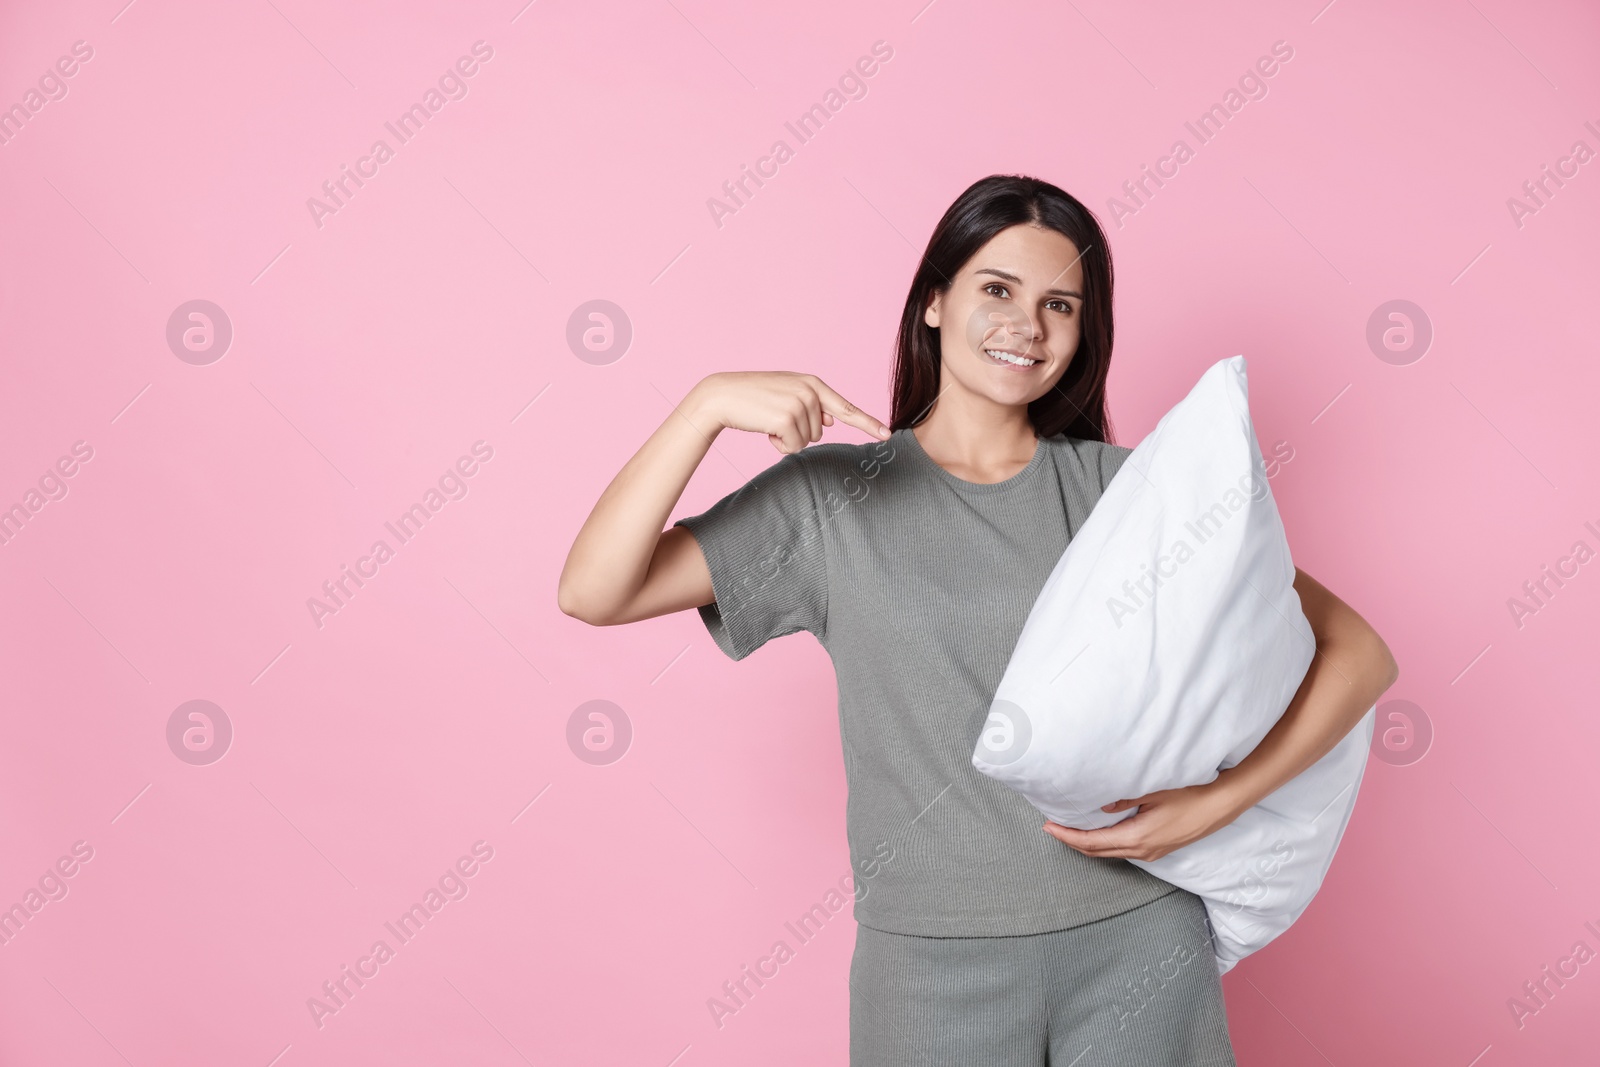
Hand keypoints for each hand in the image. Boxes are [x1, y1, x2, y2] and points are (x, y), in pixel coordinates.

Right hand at [686, 371, 891, 453]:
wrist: (722, 396)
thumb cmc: (753, 397)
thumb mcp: (786, 395)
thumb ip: (811, 406)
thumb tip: (830, 423)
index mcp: (813, 384)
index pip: (846, 407)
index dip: (868, 423)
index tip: (888, 435)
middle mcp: (810, 391)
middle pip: (819, 434)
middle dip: (797, 432)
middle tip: (774, 417)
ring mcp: (800, 404)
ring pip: (806, 442)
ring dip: (786, 439)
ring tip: (767, 421)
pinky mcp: (787, 418)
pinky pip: (793, 447)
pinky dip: (778, 445)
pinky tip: (764, 429)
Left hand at [1042, 781, 1243, 861]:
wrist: (1223, 804)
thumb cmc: (1191, 794)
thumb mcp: (1154, 791)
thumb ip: (1124, 799)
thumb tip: (1101, 806)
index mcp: (1137, 838)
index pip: (1092, 842)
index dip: (1067, 836)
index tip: (1048, 827)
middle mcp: (1143, 850)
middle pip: (1097, 852)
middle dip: (1072, 841)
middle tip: (1052, 828)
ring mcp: (1153, 852)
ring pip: (1111, 853)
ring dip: (1089, 844)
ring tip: (1070, 829)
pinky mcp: (1160, 848)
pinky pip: (1124, 850)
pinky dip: (1106, 844)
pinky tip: (1100, 832)